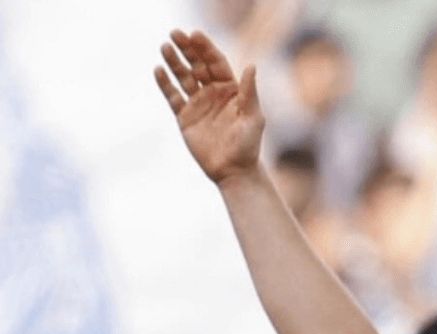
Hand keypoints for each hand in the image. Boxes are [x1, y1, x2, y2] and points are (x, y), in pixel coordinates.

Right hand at [154, 29, 262, 184]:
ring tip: (164, 47)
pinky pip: (173, 96)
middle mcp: (213, 93)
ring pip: (183, 77)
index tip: (195, 34)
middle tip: (175, 33)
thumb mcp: (253, 117)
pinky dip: (165, 84)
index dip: (206, 48)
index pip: (216, 63)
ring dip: (174, 62)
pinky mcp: (185, 117)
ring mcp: (198, 104)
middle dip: (187, 49)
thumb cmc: (248, 145)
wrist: (233, 171)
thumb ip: (249, 92)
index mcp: (231, 90)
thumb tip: (251, 66)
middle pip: (197, 65)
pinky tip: (158, 70)